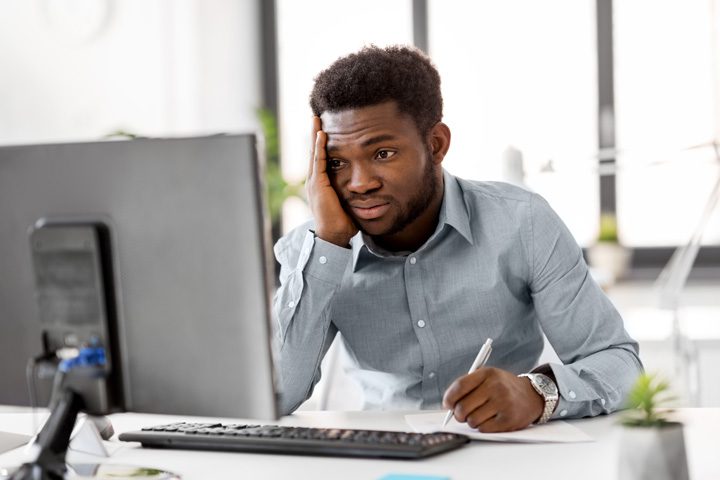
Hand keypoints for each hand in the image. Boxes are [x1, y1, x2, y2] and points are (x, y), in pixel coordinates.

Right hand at [306, 116, 357, 246]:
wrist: (334, 235)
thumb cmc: (344, 223)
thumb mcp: (350, 202)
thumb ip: (354, 192)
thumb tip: (368, 188)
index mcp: (321, 184)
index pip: (321, 158)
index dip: (322, 144)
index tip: (325, 128)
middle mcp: (315, 181)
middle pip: (314, 152)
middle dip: (315, 134)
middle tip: (317, 117)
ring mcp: (314, 182)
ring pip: (314, 153)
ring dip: (316, 135)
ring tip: (317, 119)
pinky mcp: (318, 185)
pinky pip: (319, 161)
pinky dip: (320, 148)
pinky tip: (322, 135)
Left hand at [442, 367, 543, 431]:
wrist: (532, 395)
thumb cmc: (503, 387)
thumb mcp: (488, 377)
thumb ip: (468, 386)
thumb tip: (448, 404)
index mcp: (487, 373)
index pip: (460, 386)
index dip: (449, 398)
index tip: (447, 404)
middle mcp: (495, 387)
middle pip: (463, 407)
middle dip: (458, 414)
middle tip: (461, 414)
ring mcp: (503, 403)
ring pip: (472, 420)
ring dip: (471, 421)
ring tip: (478, 415)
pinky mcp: (509, 420)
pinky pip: (483, 429)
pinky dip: (482, 427)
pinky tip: (488, 420)